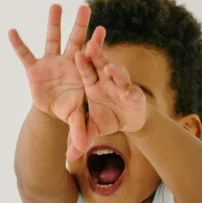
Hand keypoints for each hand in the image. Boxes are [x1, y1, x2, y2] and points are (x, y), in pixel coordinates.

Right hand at [9, 4, 90, 155]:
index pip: (90, 58)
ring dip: (53, 23)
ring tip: (56, 6)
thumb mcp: (77, 119)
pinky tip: (12, 32)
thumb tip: (82, 149)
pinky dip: (19, 44)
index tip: (101, 32)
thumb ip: (80, 130)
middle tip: (86, 8)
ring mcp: (51, 63)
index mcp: (81, 73)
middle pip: (75, 42)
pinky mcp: (35, 68)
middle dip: (80, 26)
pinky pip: (25, 54)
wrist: (56, 110)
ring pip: (52, 40)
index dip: (95, 47)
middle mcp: (68, 63)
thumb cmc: (72, 110)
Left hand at [75, 26, 148, 140]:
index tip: (77, 53)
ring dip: (114, 69)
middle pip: (100, 64)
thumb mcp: (92, 129)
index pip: (86, 69)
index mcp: (93, 83)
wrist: (130, 120)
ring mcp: (120, 85)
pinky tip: (127, 91)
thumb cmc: (108, 118)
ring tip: (109, 68)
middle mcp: (106, 80)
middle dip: (97, 54)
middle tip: (91, 45)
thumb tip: (68, 158)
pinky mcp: (133, 93)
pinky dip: (128, 89)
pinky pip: (130, 89)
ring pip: (117, 73)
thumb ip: (80, 137)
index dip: (82, 62)